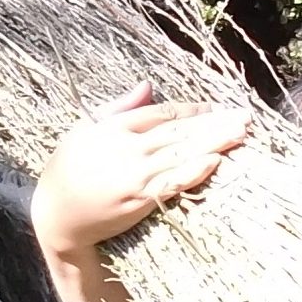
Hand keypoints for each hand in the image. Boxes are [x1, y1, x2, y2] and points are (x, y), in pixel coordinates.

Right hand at [31, 83, 249, 257]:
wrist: (56, 217)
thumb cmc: (67, 171)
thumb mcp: (84, 129)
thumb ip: (119, 107)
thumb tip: (148, 84)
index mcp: (115, 127)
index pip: (162, 113)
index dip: (192, 110)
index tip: (217, 108)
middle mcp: (128, 148)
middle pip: (179, 130)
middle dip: (214, 123)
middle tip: (245, 116)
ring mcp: (135, 174)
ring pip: (182, 152)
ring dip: (215, 142)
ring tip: (242, 133)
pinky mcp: (139, 199)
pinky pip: (172, 182)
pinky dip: (194, 171)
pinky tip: (215, 161)